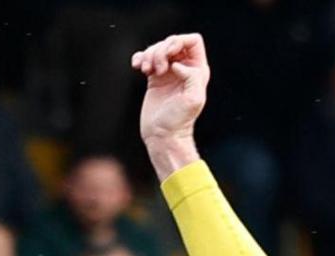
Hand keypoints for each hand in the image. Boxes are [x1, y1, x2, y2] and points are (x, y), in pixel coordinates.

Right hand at [132, 33, 210, 173]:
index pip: (192, 40)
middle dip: (161, 50)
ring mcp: (168, 72)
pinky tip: (137, 67)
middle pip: (172, 42)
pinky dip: (139, 58)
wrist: (163, 135)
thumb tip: (177, 65)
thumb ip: (192, 77)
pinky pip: (145, 58)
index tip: (169, 57)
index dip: (179, 42)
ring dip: (149, 55)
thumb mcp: (193, 99)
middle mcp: (184, 68)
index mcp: (198, 70)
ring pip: (157, 48)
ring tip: (146, 71)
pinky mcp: (154, 78)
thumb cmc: (179, 120)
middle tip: (158, 70)